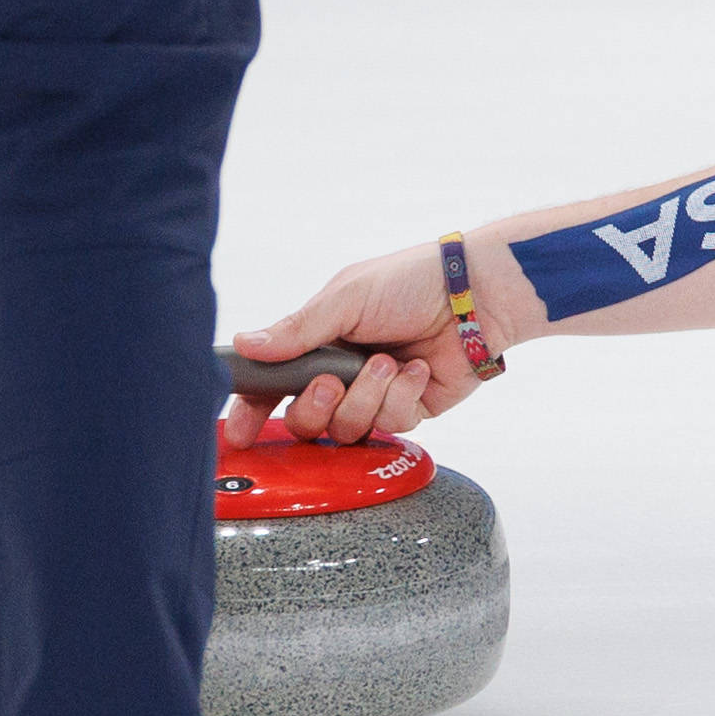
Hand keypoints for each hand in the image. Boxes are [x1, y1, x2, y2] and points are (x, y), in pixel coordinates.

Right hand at [220, 241, 503, 451]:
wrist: (475, 293)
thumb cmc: (411, 282)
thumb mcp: (347, 297)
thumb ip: (297, 329)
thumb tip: (243, 344)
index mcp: (318, 342)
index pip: (273, 385)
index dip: (252, 412)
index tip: (239, 433)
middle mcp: (341, 373)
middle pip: (304, 421)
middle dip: (314, 407)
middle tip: (332, 381)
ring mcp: (375, 395)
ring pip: (345, 430)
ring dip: (365, 397)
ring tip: (388, 362)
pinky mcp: (409, 410)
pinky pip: (389, 425)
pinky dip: (401, 396)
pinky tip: (416, 368)